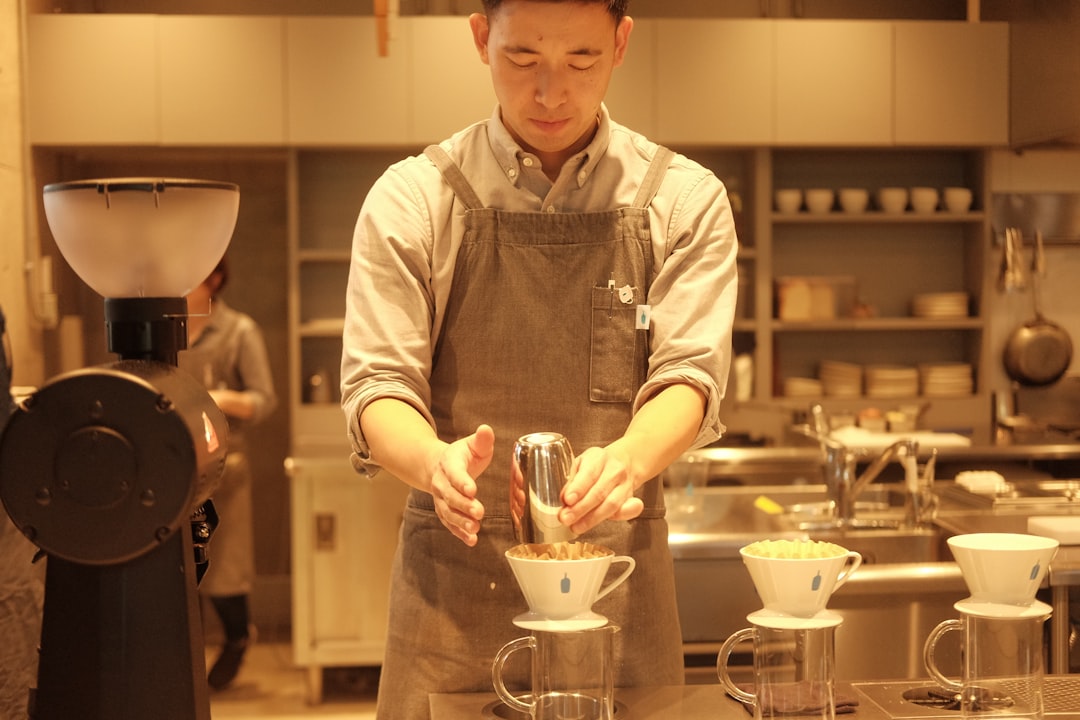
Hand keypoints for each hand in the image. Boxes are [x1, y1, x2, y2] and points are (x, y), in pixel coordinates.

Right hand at [429, 424, 494, 545]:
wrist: (438, 466)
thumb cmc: (462, 455)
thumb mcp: (473, 444)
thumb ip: (482, 439)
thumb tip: (486, 429)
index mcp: (449, 463)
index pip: (455, 473)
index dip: (462, 482)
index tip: (472, 490)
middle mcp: (441, 483)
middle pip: (450, 496)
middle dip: (464, 505)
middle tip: (479, 512)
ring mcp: (441, 499)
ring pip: (448, 512)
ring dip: (461, 522)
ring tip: (475, 529)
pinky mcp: (444, 511)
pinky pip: (449, 524)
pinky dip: (459, 533)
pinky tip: (472, 540)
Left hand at [558, 446, 643, 534]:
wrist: (623, 463)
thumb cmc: (596, 465)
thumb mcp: (579, 465)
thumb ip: (571, 480)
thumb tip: (563, 499)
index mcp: (599, 458)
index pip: (589, 473)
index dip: (578, 488)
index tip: (567, 500)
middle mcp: (615, 470)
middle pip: (599, 492)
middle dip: (581, 508)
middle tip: (566, 518)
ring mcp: (626, 485)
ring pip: (611, 505)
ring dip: (592, 519)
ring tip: (576, 526)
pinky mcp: (633, 499)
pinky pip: (628, 511)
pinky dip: (616, 519)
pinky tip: (599, 525)